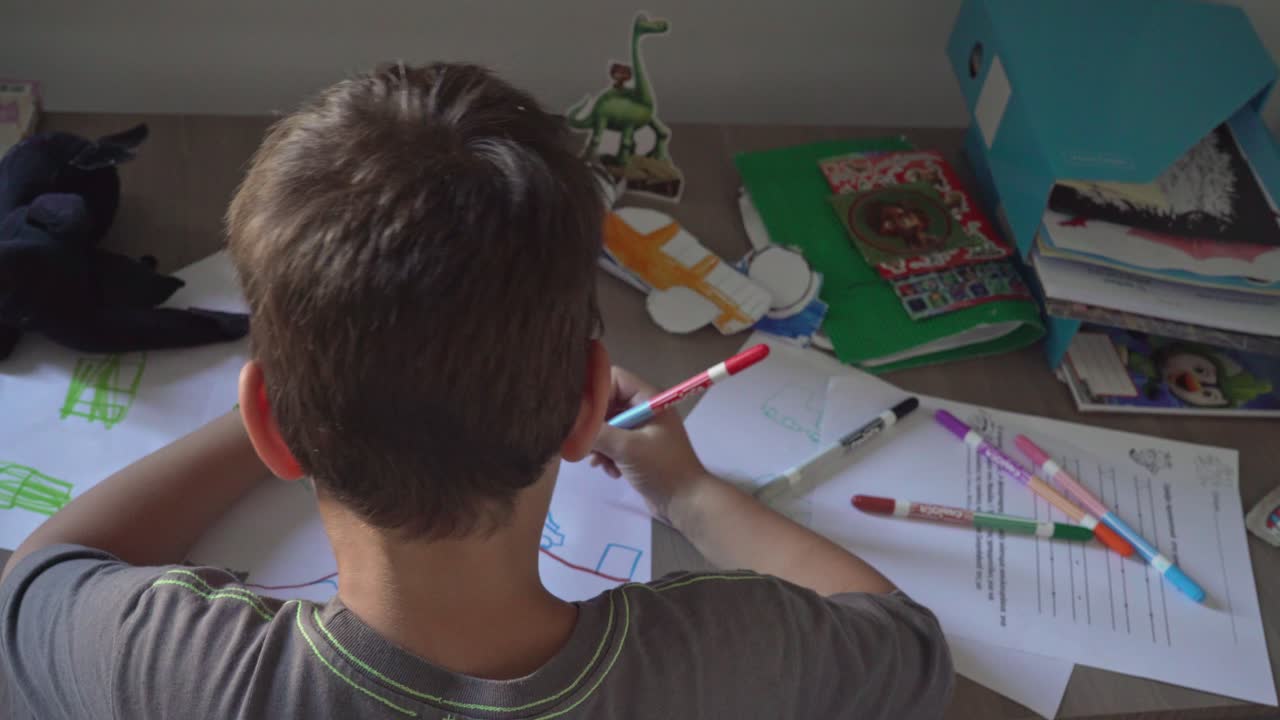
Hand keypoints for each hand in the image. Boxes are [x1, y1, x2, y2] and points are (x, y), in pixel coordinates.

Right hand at [589, 367, 710, 520]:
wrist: (685, 502)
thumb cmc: (661, 468)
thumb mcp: (626, 448)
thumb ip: (596, 432)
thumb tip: (568, 424)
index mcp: (649, 398)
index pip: (614, 379)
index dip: (595, 394)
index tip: (581, 416)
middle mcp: (644, 409)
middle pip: (607, 404)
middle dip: (594, 425)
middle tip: (584, 443)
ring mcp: (641, 430)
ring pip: (606, 426)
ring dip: (599, 444)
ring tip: (599, 462)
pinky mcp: (637, 449)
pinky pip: (612, 443)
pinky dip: (608, 456)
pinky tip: (611, 471)